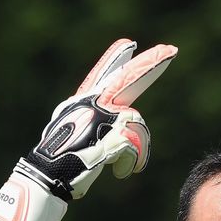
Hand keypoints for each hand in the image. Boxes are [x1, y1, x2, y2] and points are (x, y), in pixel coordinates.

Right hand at [0, 38, 176, 220]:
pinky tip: (122, 174)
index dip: (115, 59)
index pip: (103, 75)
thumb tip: (116, 118)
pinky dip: (132, 163)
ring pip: (139, 126)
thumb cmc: (64, 160)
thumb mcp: (76, 132)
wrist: (48, 176)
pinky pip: (136, 147)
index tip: (129, 44)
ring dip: (139, 150)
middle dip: (150, 65)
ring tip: (128, 168)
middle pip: (127, 81)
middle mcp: (92, 103)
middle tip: (171, 50)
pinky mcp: (111, 134)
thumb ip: (94, 120)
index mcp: (84, 102)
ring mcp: (101, 116)